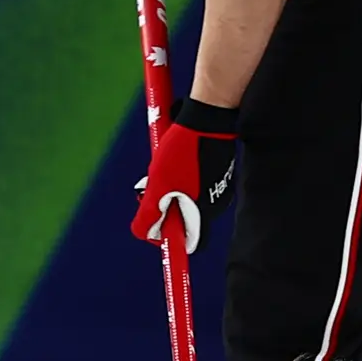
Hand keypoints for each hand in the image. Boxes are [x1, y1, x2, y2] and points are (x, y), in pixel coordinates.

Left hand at [132, 97, 236, 251]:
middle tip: (148, 189)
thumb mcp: (159, 184)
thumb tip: (144, 233)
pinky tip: (172, 156)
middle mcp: (215, 203)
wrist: (207, 117)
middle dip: (163, 208)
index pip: (189, 243)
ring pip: (186, 198)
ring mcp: (217, 185)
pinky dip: (179, 175)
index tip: (154, 228)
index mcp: (205, 212)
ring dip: (168, 189)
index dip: (169, 240)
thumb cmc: (183, 151)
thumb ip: (150, 213)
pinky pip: (193, 181)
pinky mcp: (216, 169)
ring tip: (158, 169)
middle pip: (184, 219)